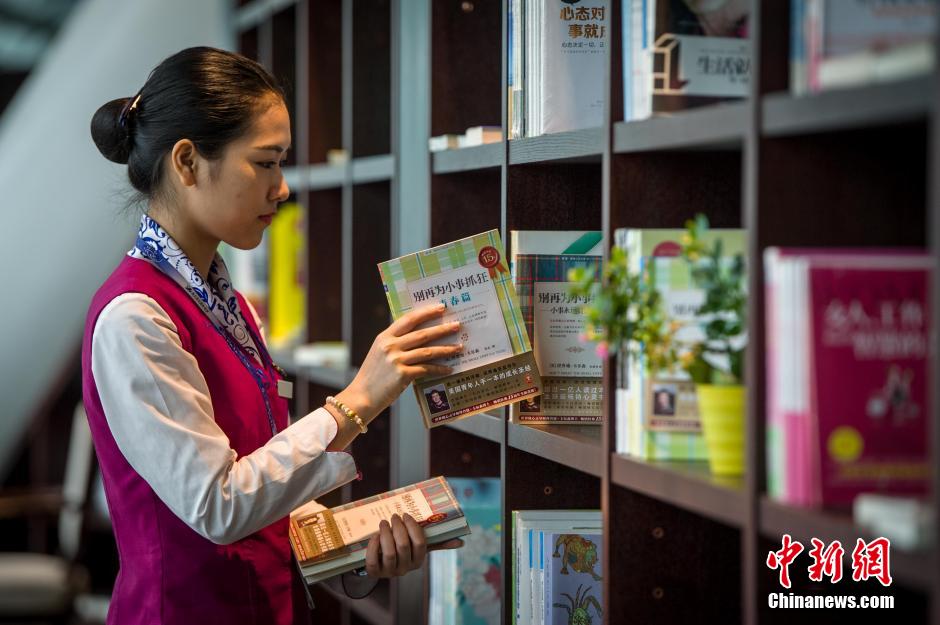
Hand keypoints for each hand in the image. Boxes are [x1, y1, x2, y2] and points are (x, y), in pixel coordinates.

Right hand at [338, 304, 462, 420]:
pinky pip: (426, 369)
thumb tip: (420, 337)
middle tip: (457, 325)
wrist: (361, 397)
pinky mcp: (402, 375)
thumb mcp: (379, 353)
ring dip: (446, 349)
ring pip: (427, 351)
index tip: (441, 308)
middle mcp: (390, 346)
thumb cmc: (373, 376)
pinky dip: (439, 369)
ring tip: (459, 347)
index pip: (408, 320)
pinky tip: (449, 369)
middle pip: (422, 334)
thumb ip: (395, 343)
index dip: (426, 312)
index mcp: (384, 337)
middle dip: (442, 329)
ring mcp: (396, 360)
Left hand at [363, 513, 463, 577]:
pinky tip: (374, 535)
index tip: (406, 514)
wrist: (380, 564)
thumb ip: (437, 543)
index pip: (420, 543)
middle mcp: (405, 569)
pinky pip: (373, 560)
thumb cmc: (403, 551)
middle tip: (394, 516)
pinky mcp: (375, 573)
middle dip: (398, 527)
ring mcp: (389, 572)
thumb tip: (461, 542)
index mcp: (418, 561)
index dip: (413, 527)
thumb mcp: (418, 547)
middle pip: (403, 546)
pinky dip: (373, 546)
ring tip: (383, 523)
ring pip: (388, 552)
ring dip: (385, 534)